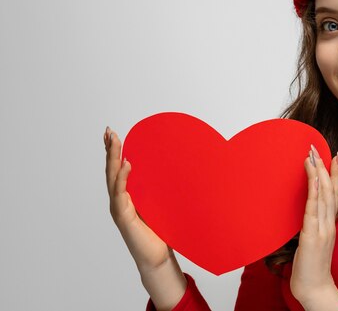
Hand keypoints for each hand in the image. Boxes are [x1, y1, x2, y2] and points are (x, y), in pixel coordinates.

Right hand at [104, 126, 171, 271]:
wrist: (158, 256)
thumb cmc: (161, 231)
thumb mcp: (161, 204)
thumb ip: (160, 189)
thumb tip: (178, 169)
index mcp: (127, 195)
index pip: (117, 168)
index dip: (113, 151)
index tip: (112, 133)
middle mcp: (119, 200)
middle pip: (111, 169)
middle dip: (110, 149)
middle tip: (108, 131)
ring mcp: (119, 208)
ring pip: (112, 178)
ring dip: (113, 158)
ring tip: (114, 140)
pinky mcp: (123, 217)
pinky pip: (120, 194)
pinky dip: (123, 178)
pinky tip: (126, 164)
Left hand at [290, 146, 337, 310]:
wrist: (315, 291)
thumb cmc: (311, 269)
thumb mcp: (313, 243)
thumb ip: (313, 227)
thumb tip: (307, 213)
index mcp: (329, 224)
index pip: (335, 194)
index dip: (335, 174)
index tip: (335, 155)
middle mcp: (329, 224)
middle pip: (331, 190)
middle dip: (325, 166)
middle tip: (318, 147)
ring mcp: (322, 229)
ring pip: (323, 195)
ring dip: (318, 173)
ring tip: (313, 155)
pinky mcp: (313, 236)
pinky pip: (314, 210)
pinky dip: (314, 192)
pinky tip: (313, 178)